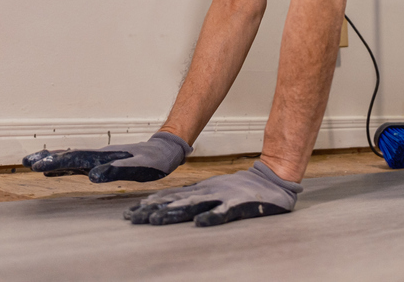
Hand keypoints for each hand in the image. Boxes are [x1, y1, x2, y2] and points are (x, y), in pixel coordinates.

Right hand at [21, 131, 190, 182]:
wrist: (164, 152)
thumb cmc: (155, 161)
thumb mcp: (141, 167)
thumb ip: (119, 170)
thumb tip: (94, 175)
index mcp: (104, 157)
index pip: (76, 158)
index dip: (56, 161)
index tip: (38, 164)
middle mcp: (99, 156)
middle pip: (70, 156)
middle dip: (49, 159)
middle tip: (27, 162)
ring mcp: (100, 159)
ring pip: (72, 159)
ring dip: (53, 161)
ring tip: (33, 163)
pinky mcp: (103, 163)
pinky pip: (80, 164)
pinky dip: (65, 166)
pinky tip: (55, 169)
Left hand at [124, 160, 300, 226]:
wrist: (270, 180)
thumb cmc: (240, 188)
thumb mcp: (212, 189)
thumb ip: (193, 197)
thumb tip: (166, 204)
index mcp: (201, 190)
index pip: (172, 197)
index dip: (152, 204)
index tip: (132, 213)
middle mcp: (207, 192)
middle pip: (176, 201)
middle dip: (154, 210)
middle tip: (134, 218)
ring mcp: (222, 198)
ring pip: (194, 205)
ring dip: (174, 212)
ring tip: (156, 219)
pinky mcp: (238, 205)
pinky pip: (223, 213)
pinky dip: (211, 217)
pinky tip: (199, 223)